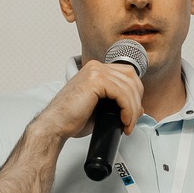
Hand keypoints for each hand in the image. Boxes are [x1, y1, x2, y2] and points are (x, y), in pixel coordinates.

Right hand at [30, 59, 144, 141]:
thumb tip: (138, 108)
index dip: (135, 93)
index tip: (134, 111)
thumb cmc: (71, 119)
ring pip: (128, 87)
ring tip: (128, 124)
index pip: (127, 74)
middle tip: (132, 120)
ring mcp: (95, 71)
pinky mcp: (95, 80)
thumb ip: (118, 104)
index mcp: (96, 70)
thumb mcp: (101, 109)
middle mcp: (96, 67)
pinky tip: (124, 120)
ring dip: (132, 109)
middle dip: (136, 101)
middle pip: (131, 78)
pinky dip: (127, 109)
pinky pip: (122, 94)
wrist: (55, 125)